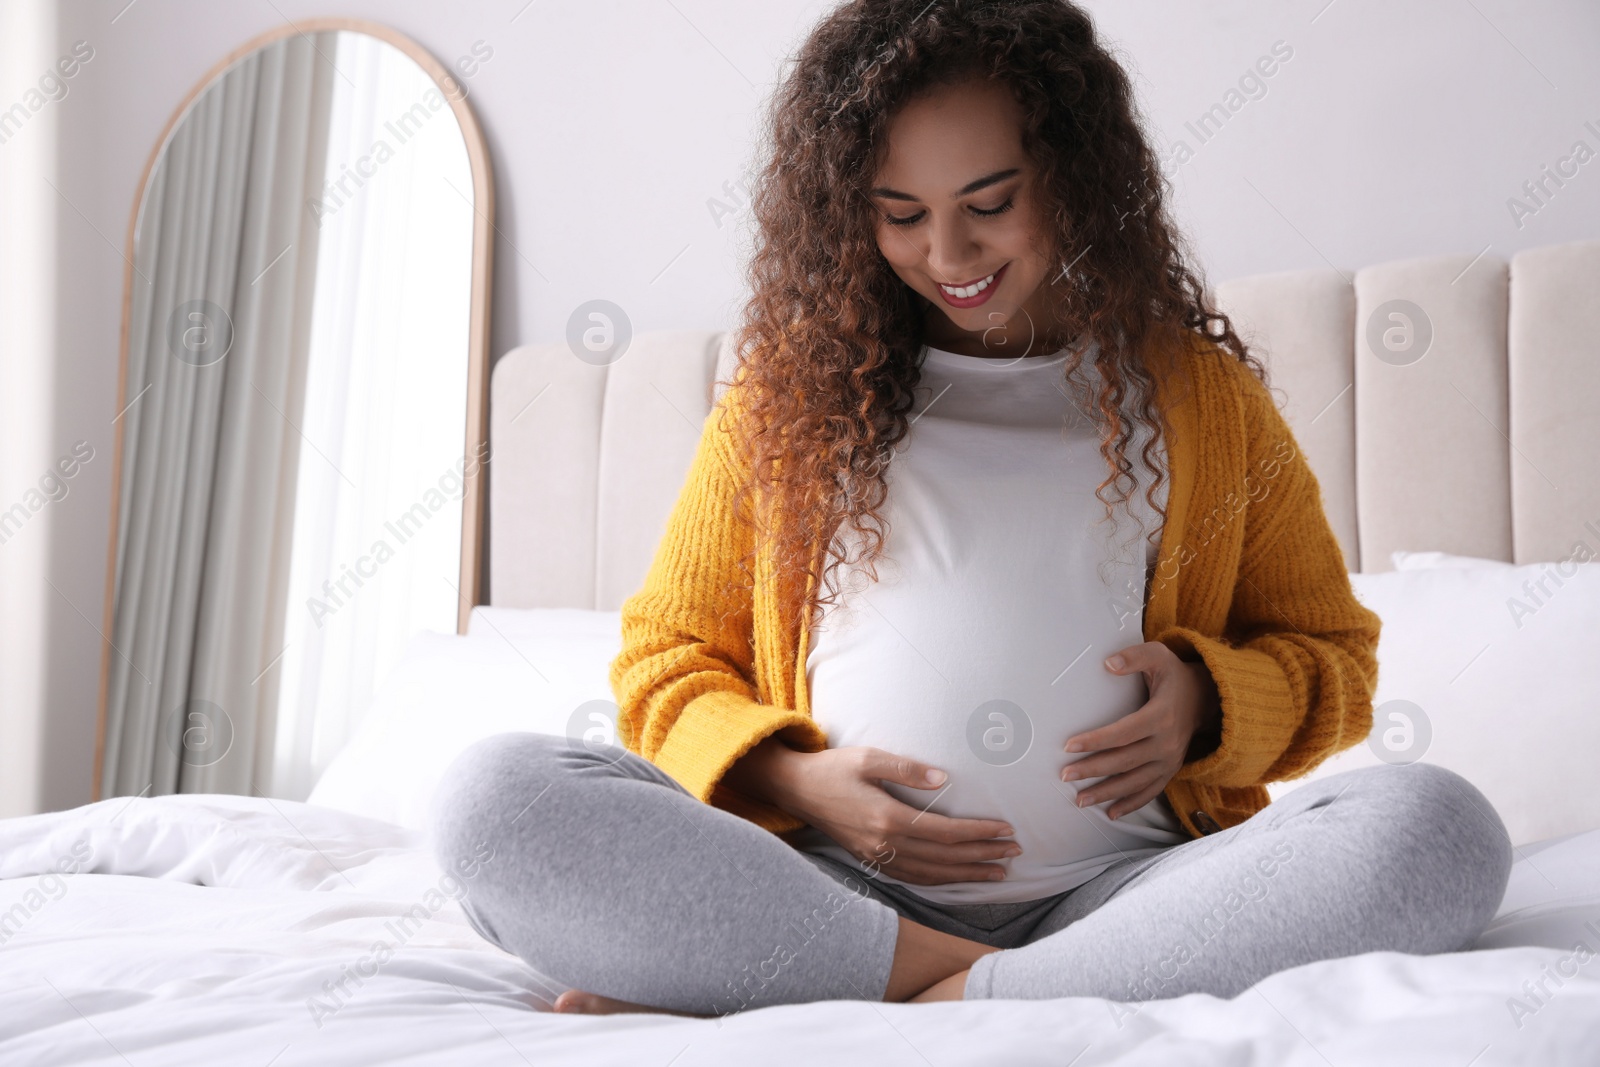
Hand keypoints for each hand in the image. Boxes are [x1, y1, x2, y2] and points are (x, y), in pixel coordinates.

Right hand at [727, 739, 1018, 884]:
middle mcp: (885, 844)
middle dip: (983, 856)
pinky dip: (942, 881)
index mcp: (888, 818)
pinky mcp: (873, 860)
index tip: (1006, 830)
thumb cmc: (835, 768)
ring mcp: (878, 857)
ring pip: (933, 874)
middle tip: (1015, 853)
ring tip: (998, 872)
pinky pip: (915, 878)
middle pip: (945, 858)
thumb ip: (908, 769)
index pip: (946, 833)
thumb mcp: (870, 758)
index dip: (979, 834)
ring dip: (968, 874)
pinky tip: (959, 878)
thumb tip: (945, 781)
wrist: (798, 789)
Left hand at [1060, 641, 1220, 819]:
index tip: (1069, 746)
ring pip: (1135, 782)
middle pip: (1125, 761)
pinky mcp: (1170, 770)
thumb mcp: (1159, 656)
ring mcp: (1170, 760)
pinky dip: (1131, 804)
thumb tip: (1108, 663)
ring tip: (1080, 799)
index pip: (1123, 732)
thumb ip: (1134, 657)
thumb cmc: (1173, 676)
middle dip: (1093, 770)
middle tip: (1065, 775)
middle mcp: (1167, 743)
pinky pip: (1150, 792)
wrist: (1204, 698)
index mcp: (1161, 716)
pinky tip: (1110, 812)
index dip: (1096, 741)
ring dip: (1106, 793)